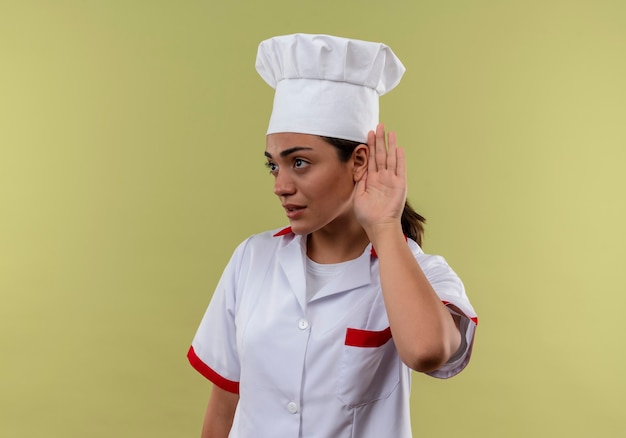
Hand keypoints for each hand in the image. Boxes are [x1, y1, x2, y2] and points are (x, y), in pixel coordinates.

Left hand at [354, 124, 406, 238]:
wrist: (378, 226)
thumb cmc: (367, 215)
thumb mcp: (359, 196)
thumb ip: (360, 181)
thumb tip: (359, 169)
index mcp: (372, 180)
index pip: (371, 159)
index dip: (370, 146)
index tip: (368, 133)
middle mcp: (382, 178)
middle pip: (381, 154)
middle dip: (379, 140)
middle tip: (379, 125)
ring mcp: (391, 180)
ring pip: (391, 158)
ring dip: (390, 145)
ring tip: (390, 132)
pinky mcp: (400, 185)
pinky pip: (400, 169)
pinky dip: (400, 158)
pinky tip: (398, 148)